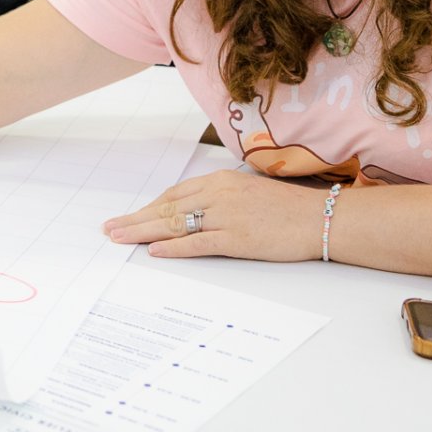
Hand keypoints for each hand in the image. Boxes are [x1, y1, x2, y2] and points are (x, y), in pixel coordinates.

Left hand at [103, 170, 327, 261]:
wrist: (321, 218)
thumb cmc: (288, 208)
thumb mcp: (248, 192)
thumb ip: (221, 198)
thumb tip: (196, 211)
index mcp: (221, 181)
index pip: (175, 194)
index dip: (149, 207)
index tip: (130, 216)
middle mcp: (219, 194)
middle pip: (167, 208)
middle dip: (136, 219)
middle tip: (110, 229)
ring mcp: (227, 215)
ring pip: (175, 224)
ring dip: (144, 232)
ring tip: (120, 239)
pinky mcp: (237, 238)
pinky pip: (198, 242)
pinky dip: (174, 247)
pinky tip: (155, 251)